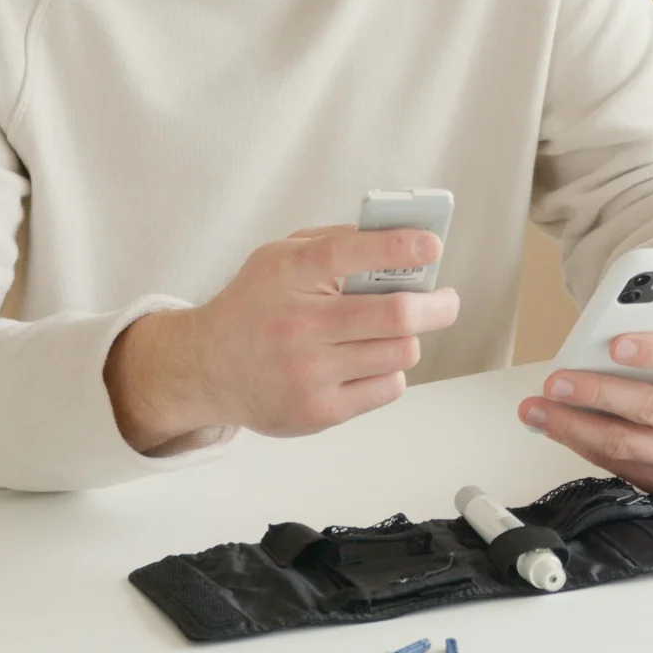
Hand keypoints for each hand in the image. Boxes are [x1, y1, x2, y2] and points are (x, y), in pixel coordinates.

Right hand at [105, 226, 459, 451]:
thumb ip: (334, 243)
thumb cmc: (254, 306)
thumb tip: (400, 241)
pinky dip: (389, 371)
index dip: (400, 246)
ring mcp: (309, 373)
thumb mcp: (279, 258)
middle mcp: (300, 325)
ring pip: (401, 352)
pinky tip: (366, 361)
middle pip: (397, 314)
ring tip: (391, 331)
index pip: (351, 251)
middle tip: (445, 300)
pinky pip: (388, 387)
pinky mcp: (319, 411)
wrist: (207, 368)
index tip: (432, 244)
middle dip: (437, 305)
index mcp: (290, 275)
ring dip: (408, 339)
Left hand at [518, 325, 652, 495]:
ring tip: (537, 408)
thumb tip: (605, 328)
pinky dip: (580, 443)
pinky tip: (554, 425)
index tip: (614, 343)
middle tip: (556, 381)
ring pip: (627, 443)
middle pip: (652, 408)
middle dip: (597, 393)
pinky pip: (617, 465)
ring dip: (573, 425)